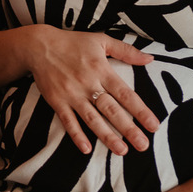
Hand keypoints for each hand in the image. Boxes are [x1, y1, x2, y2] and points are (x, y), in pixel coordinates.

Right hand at [25, 27, 158, 155]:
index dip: (140, 111)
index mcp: (102, 70)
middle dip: (128, 129)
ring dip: (107, 136)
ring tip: (121, 150)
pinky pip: (68, 120)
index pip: (125, 94)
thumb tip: (149, 59)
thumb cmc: (72, 43)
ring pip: (92, 119)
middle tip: (142, 145)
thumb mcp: (101, 40)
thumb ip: (126, 51)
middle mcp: (88, 84)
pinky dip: (76, 135)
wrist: (39, 46)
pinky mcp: (57, 101)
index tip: (153, 126)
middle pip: (111, 110)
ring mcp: (72, 94)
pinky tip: (86, 148)